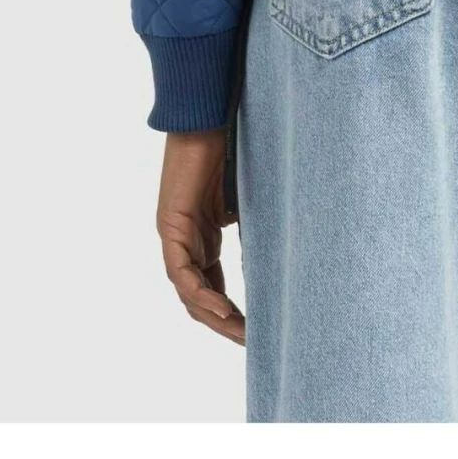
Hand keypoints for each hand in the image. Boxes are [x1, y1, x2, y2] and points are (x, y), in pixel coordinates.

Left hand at [156, 129, 244, 345]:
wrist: (209, 117)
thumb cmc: (232, 148)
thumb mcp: (248, 200)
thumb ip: (256, 228)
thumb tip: (286, 255)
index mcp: (202, 237)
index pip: (211, 286)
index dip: (230, 311)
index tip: (254, 330)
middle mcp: (185, 241)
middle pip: (198, 297)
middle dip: (224, 322)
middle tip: (250, 341)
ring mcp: (175, 235)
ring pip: (188, 291)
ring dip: (214, 316)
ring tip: (240, 333)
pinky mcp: (171, 226)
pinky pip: (182, 273)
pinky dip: (201, 294)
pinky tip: (223, 309)